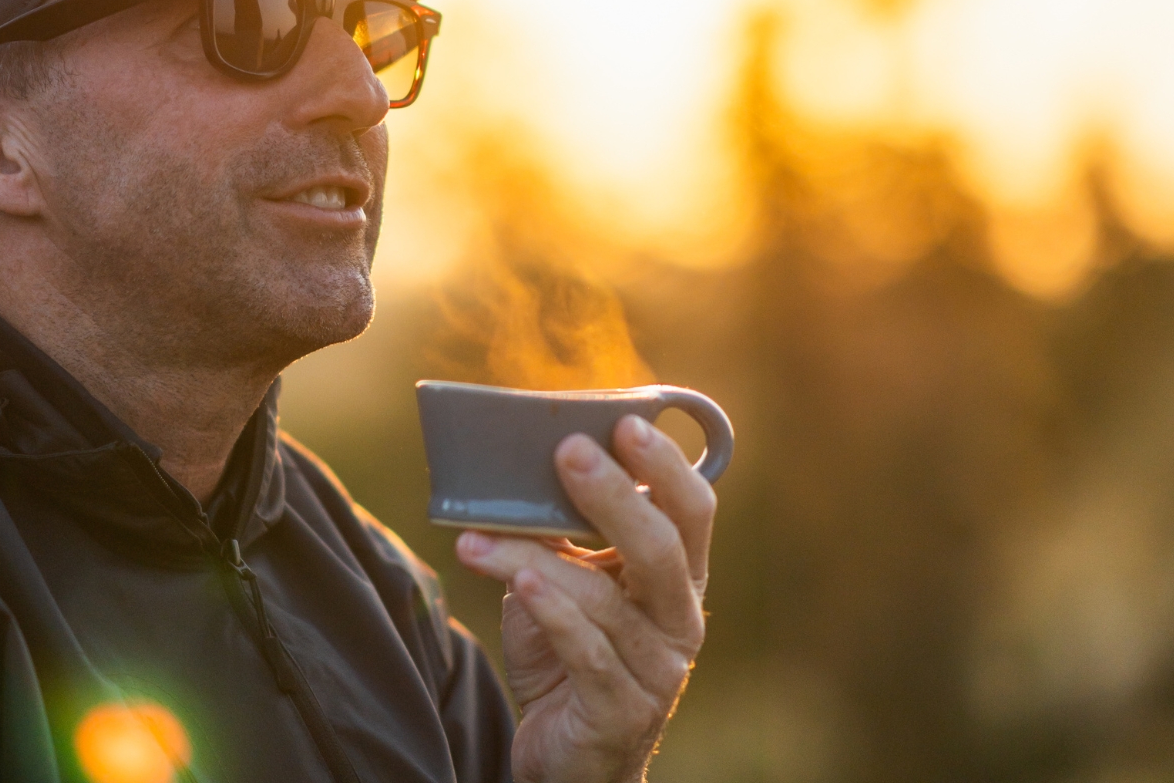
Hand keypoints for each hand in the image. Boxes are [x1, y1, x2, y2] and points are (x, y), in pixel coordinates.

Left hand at [455, 416, 715, 782]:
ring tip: (481, 535)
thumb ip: (560, 532)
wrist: (566, 753)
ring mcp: (658, 670)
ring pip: (605, 599)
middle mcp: (680, 620)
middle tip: (568, 452)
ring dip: (538, 558)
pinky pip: (588, 652)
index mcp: (677, 579)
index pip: (692, 512)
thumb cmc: (567, 654)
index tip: (625, 423)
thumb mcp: (568, 583)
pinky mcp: (621, 710)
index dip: (666, 466)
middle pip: (661, 548)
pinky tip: (519, 583)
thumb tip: (517, 462)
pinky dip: (552, 612)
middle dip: (614, 495)